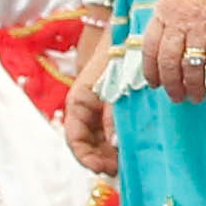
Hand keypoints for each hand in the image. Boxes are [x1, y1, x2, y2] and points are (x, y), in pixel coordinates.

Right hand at [57, 46, 122, 171]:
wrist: (130, 36)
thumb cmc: (119, 58)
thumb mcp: (115, 90)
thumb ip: (113, 117)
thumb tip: (114, 145)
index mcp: (78, 103)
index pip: (74, 139)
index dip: (86, 158)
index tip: (103, 169)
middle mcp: (85, 109)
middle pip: (87, 144)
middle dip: (101, 159)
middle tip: (120, 169)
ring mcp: (98, 109)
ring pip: (99, 140)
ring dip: (110, 153)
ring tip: (127, 162)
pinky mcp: (112, 107)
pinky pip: (111, 130)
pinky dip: (118, 141)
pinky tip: (131, 147)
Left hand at [144, 0, 205, 101]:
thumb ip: (171, 17)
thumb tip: (170, 45)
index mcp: (165, 10)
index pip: (150, 47)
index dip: (151, 70)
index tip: (155, 84)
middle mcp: (180, 20)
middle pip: (168, 61)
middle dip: (171, 85)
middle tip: (177, 97)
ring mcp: (203, 26)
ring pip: (191, 66)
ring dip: (193, 86)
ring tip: (196, 97)